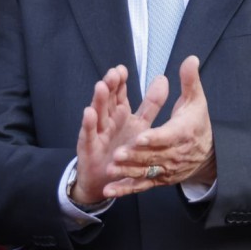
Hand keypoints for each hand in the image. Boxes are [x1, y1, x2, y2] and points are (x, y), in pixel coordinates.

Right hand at [70, 66, 160, 206]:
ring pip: (98, 113)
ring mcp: (97, 132)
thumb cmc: (124, 149)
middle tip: (114, 73)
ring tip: (101, 86)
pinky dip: (89, 124)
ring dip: (98, 100)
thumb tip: (162, 78)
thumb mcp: (141, 125)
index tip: (122, 69)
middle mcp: (107, 119)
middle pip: (108, 99)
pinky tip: (88, 113)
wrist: (108, 180)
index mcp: (120, 113)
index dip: (120, 82)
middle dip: (110, 86)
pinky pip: (89, 135)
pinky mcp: (89, 147)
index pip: (119, 93)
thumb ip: (151, 104)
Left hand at [106, 57, 216, 196]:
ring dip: (127, 172)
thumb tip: (191, 58)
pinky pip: (141, 186)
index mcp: (182, 133)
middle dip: (135, 156)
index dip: (154, 138)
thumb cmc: (197, 123)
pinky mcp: (159, 180)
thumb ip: (190, 81)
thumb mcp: (196, 100)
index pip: (167, 136)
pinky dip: (125, 190)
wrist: (207, 155)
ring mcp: (166, 169)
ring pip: (145, 172)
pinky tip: (109, 191)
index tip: (140, 137)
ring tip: (111, 169)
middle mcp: (174, 154)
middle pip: (153, 156)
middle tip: (118, 154)